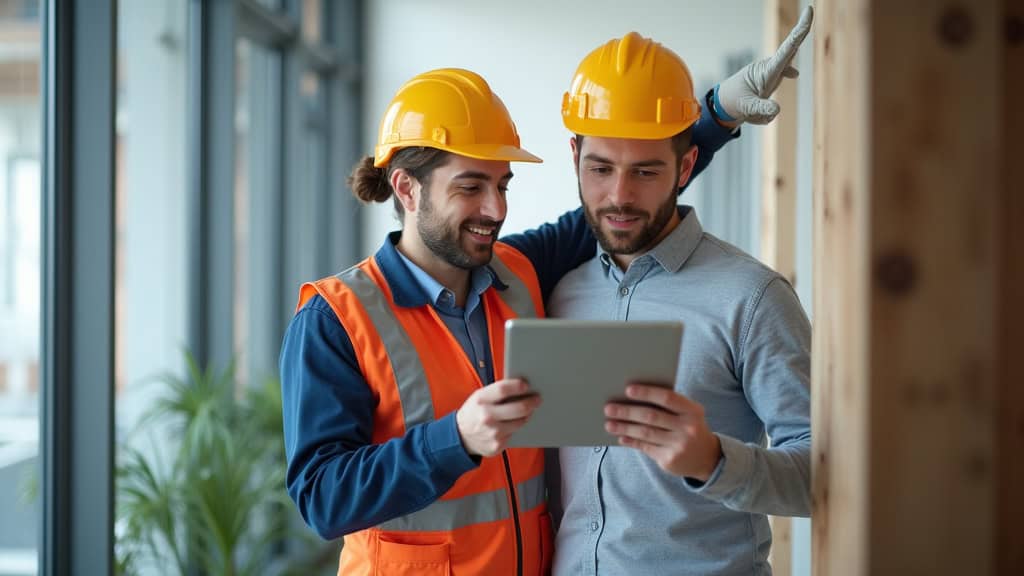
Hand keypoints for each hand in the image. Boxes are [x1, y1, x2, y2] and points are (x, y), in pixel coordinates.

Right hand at [456, 379, 540, 456]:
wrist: (460, 437)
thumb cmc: (474, 413)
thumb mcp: (479, 398)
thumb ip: (496, 393)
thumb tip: (522, 387)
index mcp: (480, 400)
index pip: (503, 389)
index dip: (518, 386)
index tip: (527, 385)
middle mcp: (486, 417)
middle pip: (518, 408)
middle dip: (531, 402)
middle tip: (537, 399)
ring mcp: (492, 433)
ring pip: (520, 422)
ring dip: (526, 416)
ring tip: (527, 411)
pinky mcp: (497, 446)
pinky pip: (514, 434)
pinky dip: (515, 429)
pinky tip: (512, 424)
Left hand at [604, 383, 721, 480]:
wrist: (707, 458)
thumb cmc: (690, 427)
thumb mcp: (688, 414)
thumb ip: (668, 405)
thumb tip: (633, 397)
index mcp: (692, 411)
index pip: (667, 398)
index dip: (647, 393)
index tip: (628, 389)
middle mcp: (688, 428)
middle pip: (651, 417)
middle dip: (627, 412)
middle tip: (608, 408)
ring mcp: (679, 445)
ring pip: (645, 433)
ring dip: (624, 427)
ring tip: (609, 423)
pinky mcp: (669, 460)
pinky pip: (645, 447)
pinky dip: (631, 441)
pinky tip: (621, 436)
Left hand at [713, 5, 813, 124]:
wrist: (724, 105)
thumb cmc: (734, 103)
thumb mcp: (747, 108)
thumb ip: (762, 109)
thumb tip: (777, 110)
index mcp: (766, 71)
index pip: (787, 50)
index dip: (800, 31)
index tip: (809, 11)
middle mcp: (770, 68)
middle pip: (789, 49)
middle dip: (800, 31)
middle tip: (809, 11)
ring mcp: (772, 74)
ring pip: (781, 81)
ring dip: (768, 96)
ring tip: (753, 106)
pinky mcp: (771, 81)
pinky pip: (777, 95)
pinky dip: (768, 108)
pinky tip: (777, 96)